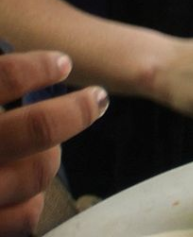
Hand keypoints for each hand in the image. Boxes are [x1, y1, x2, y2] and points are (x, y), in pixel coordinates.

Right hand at [0, 52, 105, 236]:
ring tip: (46, 152)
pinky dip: (32, 206)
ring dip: (51, 159)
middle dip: (74, 112)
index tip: (63, 63)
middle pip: (38, 127)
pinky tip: (28, 195)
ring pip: (38, 173)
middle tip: (95, 100)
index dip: (35, 68)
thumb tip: (51, 64)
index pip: (2, 79)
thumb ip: (1, 85)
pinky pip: (22, 219)